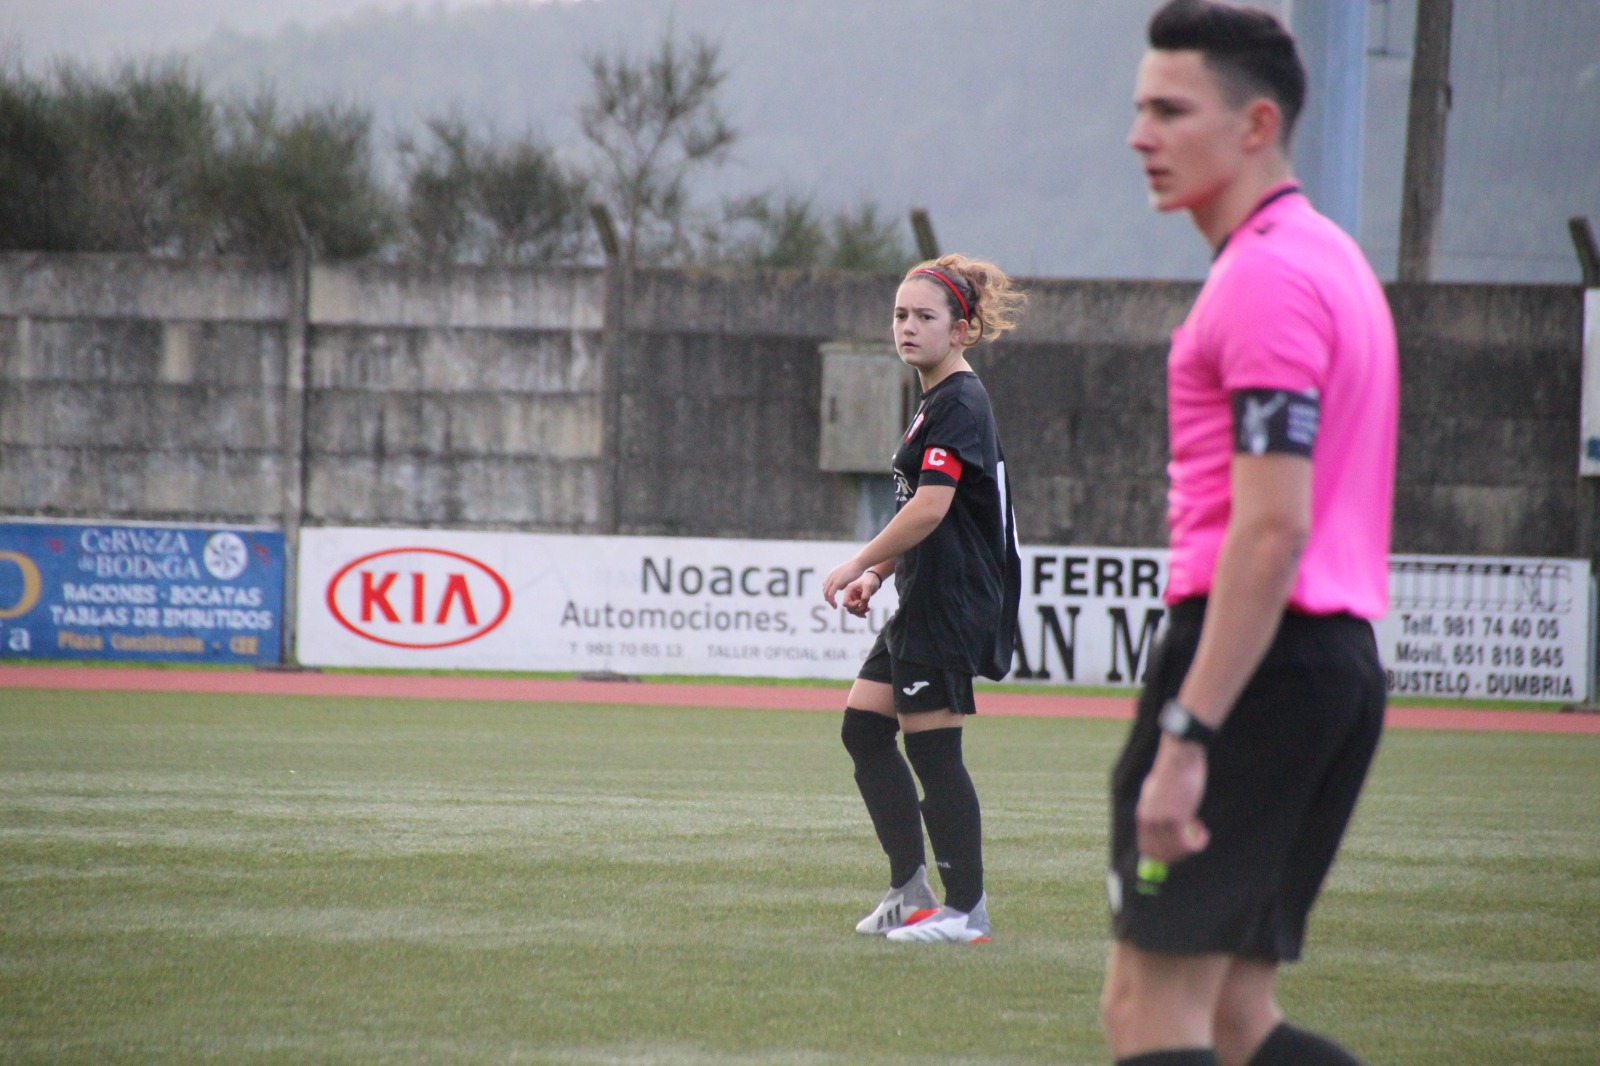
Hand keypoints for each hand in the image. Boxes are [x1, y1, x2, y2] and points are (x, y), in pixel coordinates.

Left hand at [822, 559, 866, 607]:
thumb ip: (842, 581)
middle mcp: (830, 576)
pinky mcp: (836, 583)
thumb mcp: (847, 575)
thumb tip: (840, 587)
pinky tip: (836, 605)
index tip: (832, 599)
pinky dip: (832, 601)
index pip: (826, 584)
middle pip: (825, 589)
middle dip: (827, 598)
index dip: (827, 592)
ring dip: (829, 601)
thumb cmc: (856, 568)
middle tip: (832, 604)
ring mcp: (833, 579)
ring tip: (834, 606)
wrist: (858, 563)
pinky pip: (831, 594)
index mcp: (832, 573)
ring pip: (826, 593)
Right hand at [840, 571, 879, 616]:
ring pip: (853, 610)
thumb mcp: (868, 586)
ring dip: (860, 612)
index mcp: (849, 590)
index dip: (853, 605)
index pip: (846, 603)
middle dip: (857, 610)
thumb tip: (862, 603)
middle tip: (866, 607)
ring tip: (868, 609)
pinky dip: (862, 611)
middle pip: (849, 608)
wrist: (875, 578)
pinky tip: (868, 609)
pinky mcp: (858, 600)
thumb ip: (865, 595)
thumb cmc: (870, 580)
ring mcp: (853, 598)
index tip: (861, 601)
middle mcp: (850, 595)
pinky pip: (857, 609)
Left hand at [1134, 736, 1210, 863]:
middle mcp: (1149, 822)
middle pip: (1160, 855)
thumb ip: (1156, 812)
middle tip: (1193, 842)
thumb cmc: (1173, 772)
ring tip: (1200, 830)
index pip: (1146, 849)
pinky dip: (1198, 842)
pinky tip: (1203, 830)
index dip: (1163, 856)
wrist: (1179, 756)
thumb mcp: (1157, 794)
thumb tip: (1162, 831)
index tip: (1177, 854)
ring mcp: (1161, 822)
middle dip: (1179, 854)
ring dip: (1191, 846)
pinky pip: (1187, 845)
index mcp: (1142, 816)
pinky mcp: (1176, 819)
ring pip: (1176, 852)